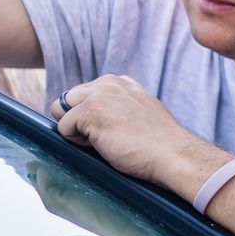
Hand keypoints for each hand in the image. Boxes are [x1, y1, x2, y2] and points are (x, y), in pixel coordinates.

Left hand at [50, 75, 198, 186]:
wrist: (173, 153)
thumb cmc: (159, 143)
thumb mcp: (139, 111)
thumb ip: (118, 106)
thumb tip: (98, 119)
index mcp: (120, 82)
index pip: (84, 94)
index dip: (89, 116)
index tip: (110, 129)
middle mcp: (107, 83)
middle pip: (68, 99)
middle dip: (77, 120)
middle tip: (104, 138)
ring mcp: (98, 95)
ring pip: (61, 110)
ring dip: (75, 129)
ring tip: (104, 141)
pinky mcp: (90, 111)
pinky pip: (63, 127)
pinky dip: (76, 141)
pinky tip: (102, 145)